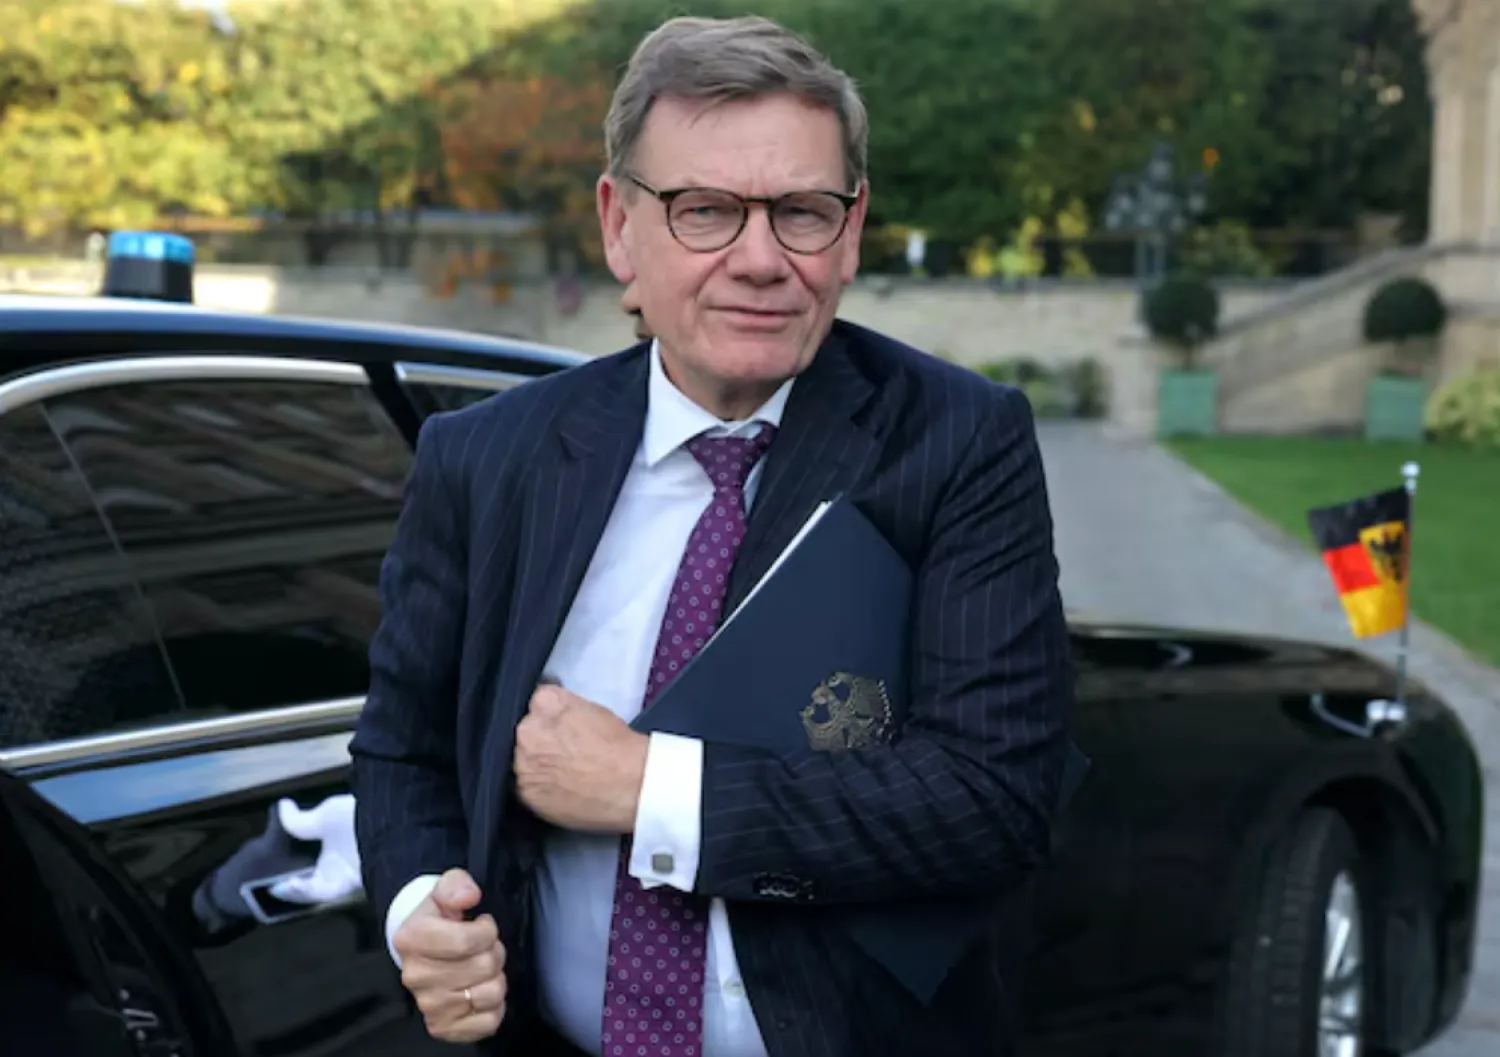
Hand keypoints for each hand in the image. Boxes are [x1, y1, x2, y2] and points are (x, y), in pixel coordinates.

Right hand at [393, 868, 506, 1043]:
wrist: (424, 950)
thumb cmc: (440, 919)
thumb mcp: (446, 890)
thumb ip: (457, 884)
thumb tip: (468, 896)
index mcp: (411, 939)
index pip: (466, 940)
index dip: (487, 930)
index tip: (483, 924)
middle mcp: (415, 976)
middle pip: (484, 966)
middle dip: (494, 951)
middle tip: (483, 947)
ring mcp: (428, 1005)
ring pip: (491, 993)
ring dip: (496, 977)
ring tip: (482, 968)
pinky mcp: (443, 1027)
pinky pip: (489, 1021)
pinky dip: (494, 1006)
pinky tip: (480, 990)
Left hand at [514, 683, 648, 832]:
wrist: (631, 785)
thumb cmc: (619, 747)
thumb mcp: (593, 710)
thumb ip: (564, 709)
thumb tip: (555, 717)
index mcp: (545, 702)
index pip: (537, 701)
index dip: (549, 715)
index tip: (558, 725)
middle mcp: (527, 730)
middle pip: (524, 730)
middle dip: (538, 739)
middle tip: (562, 751)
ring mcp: (522, 763)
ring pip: (521, 759)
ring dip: (535, 764)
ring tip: (562, 773)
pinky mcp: (524, 792)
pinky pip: (525, 785)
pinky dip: (539, 787)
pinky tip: (560, 788)